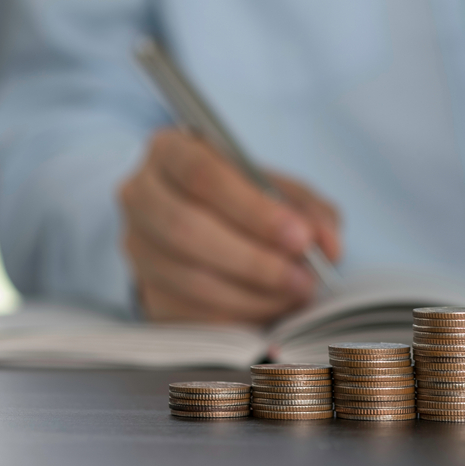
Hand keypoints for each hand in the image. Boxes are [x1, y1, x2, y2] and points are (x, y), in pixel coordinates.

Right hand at [118, 128, 341, 322]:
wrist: (209, 227)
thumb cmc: (247, 198)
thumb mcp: (281, 190)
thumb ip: (309, 210)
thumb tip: (328, 246)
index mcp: (170, 151)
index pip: (202, 174)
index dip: (254, 210)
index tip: (300, 237)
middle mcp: (140, 195)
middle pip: (186, 228)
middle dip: (253, 259)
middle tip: (305, 276)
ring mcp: (136, 247)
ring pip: (187, 277)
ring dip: (252, 293)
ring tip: (297, 292)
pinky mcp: (146, 291)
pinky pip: (189, 312)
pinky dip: (239, 315)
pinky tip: (273, 308)